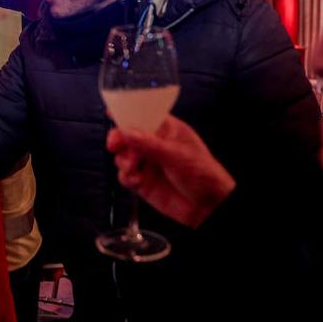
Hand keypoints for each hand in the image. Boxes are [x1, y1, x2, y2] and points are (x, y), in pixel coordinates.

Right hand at [106, 116, 235, 228]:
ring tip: (133, 167)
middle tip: (115, 144)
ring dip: (123, 161)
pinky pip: (125, 176)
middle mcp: (154, 145)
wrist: (209, 207)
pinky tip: (137, 180)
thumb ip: (150, 144)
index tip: (113, 115)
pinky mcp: (142, 182)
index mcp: (167, 130)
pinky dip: (126, 177)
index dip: (127, 114)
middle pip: (127, 136)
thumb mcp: (177, 155)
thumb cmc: (205, 175)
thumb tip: (127, 131)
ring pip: (122, 156)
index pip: (143, 116)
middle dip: (119, 139)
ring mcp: (148, 163)